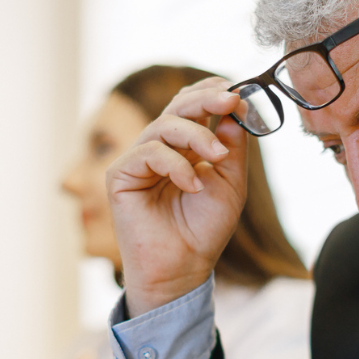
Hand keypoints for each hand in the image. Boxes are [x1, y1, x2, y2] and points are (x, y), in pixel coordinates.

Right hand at [107, 78, 245, 315]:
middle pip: (177, 106)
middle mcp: (159, 147)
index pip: (193, 105)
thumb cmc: (204, 229)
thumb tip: (236, 108)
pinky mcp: (121, 175)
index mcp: (184, 146)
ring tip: (218, 158)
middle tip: (231, 100)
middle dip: (206, 99)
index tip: (238, 93)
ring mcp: (138, 159)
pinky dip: (176, 165)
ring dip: (197, 136)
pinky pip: (148, 152)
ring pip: (164, 125)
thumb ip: (233, 146)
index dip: (212, 92)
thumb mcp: (231, 182)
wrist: (183, 267)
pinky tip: (193, 186)